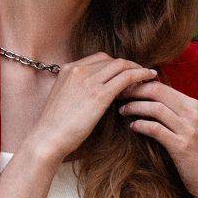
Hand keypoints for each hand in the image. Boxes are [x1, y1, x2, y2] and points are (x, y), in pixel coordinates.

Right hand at [27, 52, 155, 162]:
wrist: (47, 138)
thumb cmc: (54, 127)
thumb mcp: (63, 99)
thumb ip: (77, 89)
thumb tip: (94, 93)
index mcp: (68, 69)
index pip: (98, 58)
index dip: (115, 64)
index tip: (125, 72)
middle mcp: (78, 70)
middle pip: (111, 59)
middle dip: (128, 65)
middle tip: (140, 74)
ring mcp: (89, 81)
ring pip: (121, 65)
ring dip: (137, 69)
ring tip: (148, 76)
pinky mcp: (99, 95)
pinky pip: (127, 77)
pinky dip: (141, 75)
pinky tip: (149, 78)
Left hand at [118, 79, 197, 197]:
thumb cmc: (196, 153)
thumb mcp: (190, 127)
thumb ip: (174, 112)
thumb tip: (148, 99)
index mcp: (193, 105)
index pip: (162, 86)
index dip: (139, 85)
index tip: (124, 89)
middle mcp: (192, 114)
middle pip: (157, 92)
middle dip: (133, 91)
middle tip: (117, 95)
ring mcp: (188, 130)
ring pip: (156, 108)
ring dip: (134, 107)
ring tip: (122, 111)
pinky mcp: (182, 146)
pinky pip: (156, 129)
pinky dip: (141, 125)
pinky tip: (132, 127)